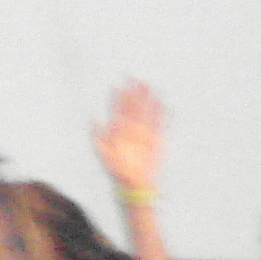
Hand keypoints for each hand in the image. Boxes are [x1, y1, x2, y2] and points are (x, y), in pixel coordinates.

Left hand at [95, 80, 162, 195]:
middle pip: (134, 106)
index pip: (119, 108)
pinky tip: (168, 105)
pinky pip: (162, 124)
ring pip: (148, 111)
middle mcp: (132, 128)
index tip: (119, 83)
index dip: (119, 96)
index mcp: (118, 129)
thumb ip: (98, 136)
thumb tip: (92, 118)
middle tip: (135, 77)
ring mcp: (145, 132)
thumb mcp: (104, 153)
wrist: (133, 182)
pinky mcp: (157, 139)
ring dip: (149, 99)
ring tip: (151, 85)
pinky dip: (166, 115)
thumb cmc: (116, 169)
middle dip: (135, 92)